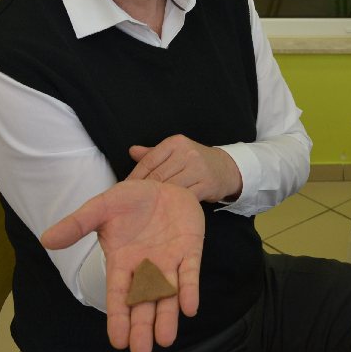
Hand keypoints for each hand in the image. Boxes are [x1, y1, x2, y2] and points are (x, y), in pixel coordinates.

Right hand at [40, 180, 203, 351]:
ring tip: (164, 340)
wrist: (163, 185)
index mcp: (122, 261)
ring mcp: (169, 260)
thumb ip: (78, 223)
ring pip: (167, 294)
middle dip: (142, 326)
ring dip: (167, 316)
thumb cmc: (131, 200)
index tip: (118, 341)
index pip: (119, 295)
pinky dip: (189, 289)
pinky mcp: (190, 250)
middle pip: (143, 302)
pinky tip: (189, 307)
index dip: (118, 317)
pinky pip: (190, 273)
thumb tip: (46, 239)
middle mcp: (146, 267)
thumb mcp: (102, 207)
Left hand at [127, 135, 242, 202]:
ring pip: (170, 186)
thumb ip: (154, 153)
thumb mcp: (176, 151)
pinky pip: (184, 196)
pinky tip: (166, 208)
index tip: (124, 189)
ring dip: (157, 198)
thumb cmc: (195, 161)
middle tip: (131, 201)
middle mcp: (187, 153)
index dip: (135, 176)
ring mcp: (198, 169)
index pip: (149, 160)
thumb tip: (132, 151)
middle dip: (143, 189)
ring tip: (146, 207)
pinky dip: (174, 203)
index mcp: (176, 143)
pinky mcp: (207, 185)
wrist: (226, 168)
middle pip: (158, 175)